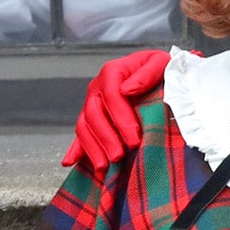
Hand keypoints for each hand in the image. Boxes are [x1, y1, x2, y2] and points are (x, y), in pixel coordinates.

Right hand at [62, 48, 167, 173]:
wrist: (156, 74)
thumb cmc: (160, 69)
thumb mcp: (159, 63)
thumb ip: (146, 73)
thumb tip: (127, 89)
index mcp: (112, 73)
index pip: (112, 96)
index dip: (121, 119)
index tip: (134, 139)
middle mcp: (97, 88)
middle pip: (94, 114)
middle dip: (106, 138)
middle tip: (119, 157)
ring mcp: (92, 104)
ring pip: (84, 127)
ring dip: (92, 148)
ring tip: (104, 166)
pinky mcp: (91, 119)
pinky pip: (81, 134)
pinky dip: (75, 150)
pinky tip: (69, 162)